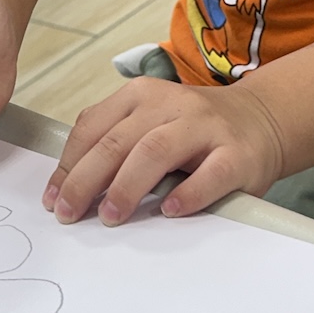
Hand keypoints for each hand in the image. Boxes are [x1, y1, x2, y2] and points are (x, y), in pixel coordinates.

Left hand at [42, 76, 285, 226]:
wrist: (260, 120)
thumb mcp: (148, 123)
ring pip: (155, 150)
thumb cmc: (192, 131)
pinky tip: (169, 211)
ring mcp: (205, 126)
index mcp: (140, 96)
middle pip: (117, 141)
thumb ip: (114, 142)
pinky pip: (210, 173)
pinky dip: (188, 193)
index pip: (92, 128)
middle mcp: (170, 104)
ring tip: (110, 216)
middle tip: (69, 214)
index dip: (68, 166)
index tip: (53, 199)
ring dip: (127, 186)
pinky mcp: (237, 154)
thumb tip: (68, 188)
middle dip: (86, 180)